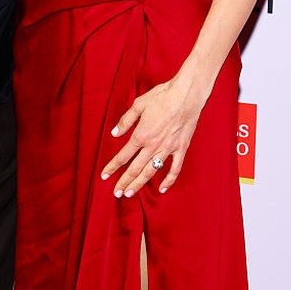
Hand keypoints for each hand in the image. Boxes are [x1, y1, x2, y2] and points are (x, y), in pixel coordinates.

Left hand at [100, 77, 206, 196]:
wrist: (186, 95)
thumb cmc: (162, 97)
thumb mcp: (138, 105)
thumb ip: (126, 121)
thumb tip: (114, 133)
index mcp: (141, 135)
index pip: (123, 156)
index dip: (112, 167)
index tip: (104, 175)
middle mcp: (153, 145)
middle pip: (135, 169)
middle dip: (124, 182)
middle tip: (116, 193)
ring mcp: (168, 149)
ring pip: (151, 172)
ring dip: (139, 184)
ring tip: (130, 194)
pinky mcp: (181, 149)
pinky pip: (174, 169)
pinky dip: (168, 181)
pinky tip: (162, 188)